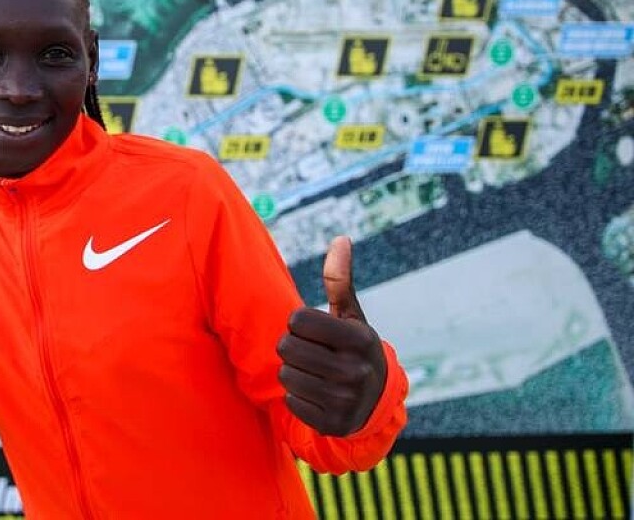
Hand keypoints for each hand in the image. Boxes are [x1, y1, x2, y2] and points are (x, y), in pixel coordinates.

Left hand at [277, 236, 386, 435]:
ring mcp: (346, 400)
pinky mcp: (333, 423)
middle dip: (292, 347)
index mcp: (360, 338)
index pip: (298, 320)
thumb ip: (340, 280)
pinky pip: (291, 402)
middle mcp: (355, 370)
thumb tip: (340, 238)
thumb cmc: (353, 348)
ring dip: (292, 372)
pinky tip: (315, 393)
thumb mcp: (351, 316)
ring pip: (286, 376)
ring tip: (312, 372)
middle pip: (287, 348)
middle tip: (309, 352)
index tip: (313, 331)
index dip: (298, 323)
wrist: (374, 402)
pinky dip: (297, 397)